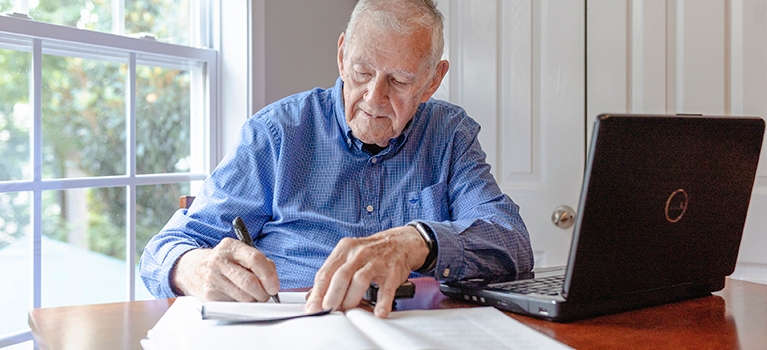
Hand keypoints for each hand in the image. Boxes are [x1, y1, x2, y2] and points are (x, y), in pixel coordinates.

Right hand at [171, 237, 279, 301]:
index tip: (274, 286)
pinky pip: (233, 304)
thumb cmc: (224, 262)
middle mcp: (219, 260)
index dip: (269, 275)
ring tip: (254, 296)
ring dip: (254, 300)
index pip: (255, 259)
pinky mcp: (208, 295)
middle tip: (267, 295)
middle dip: (263, 293)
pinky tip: (239, 297)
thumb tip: (272, 280)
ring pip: (243, 297)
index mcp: (231, 246)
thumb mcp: (240, 254)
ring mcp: (212, 278)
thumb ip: (260, 262)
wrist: (192, 268)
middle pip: (249, 282)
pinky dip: (241, 304)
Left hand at [305, 225, 428, 317]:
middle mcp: (359, 253)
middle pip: (341, 276)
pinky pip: (387, 288)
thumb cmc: (370, 253)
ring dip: (351, 299)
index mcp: (344, 249)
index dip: (317, 293)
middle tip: (327, 312)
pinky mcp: (393, 271)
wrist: (400, 242)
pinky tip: (379, 312)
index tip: (312, 308)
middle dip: (332, 297)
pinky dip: (382, 302)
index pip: (325, 272)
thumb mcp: (349, 256)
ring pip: (360, 280)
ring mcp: (377, 261)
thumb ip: (333, 274)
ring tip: (348, 313)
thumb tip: (314, 298)